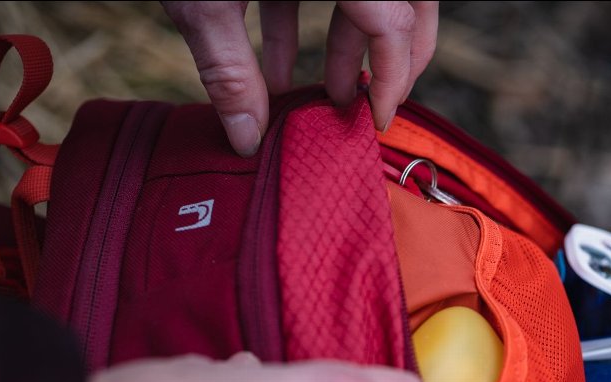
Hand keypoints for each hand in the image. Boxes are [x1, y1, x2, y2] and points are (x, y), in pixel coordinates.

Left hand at [162, 1, 438, 155]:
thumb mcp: (204, 0)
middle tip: (372, 104)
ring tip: (326, 93)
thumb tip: (247, 139)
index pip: (395, 24)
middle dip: (394, 59)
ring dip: (350, 44)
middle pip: (405, 4)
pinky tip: (276, 67)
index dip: (394, 79)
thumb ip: (229, 69)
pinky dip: (304, 23)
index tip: (375, 121)